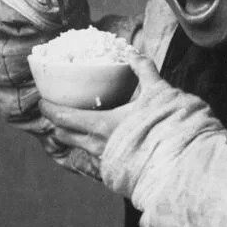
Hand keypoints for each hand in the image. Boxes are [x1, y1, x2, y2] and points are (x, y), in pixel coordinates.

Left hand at [38, 55, 165, 164]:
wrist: (184, 164)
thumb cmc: (169, 127)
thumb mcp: (158, 92)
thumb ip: (144, 71)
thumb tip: (134, 53)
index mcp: (103, 126)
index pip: (64, 118)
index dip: (49, 109)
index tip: (42, 101)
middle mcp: (99, 147)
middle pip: (65, 136)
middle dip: (57, 124)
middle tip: (56, 112)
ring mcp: (108, 163)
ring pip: (80, 148)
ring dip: (74, 136)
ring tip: (78, 125)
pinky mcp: (118, 173)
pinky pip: (96, 159)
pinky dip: (92, 148)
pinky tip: (103, 141)